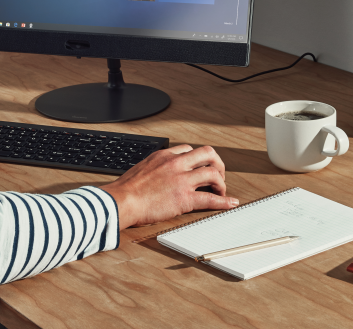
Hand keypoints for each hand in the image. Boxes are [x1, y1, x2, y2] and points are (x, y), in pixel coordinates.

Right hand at [99, 145, 238, 228]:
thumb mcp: (141, 167)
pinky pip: (210, 198)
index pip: (188, 149)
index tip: (200, 167)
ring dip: (221, 182)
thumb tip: (158, 173)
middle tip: (217, 175)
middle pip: (207, 154)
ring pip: (213, 173)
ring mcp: (182, 180)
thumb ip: (154, 167)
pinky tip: (230, 203)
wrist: (122, 201)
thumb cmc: (126, 189)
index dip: (198, 159)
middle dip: (217, 163)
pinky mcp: (185, 198)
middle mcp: (175, 164)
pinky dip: (224, 201)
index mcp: (164, 156)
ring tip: (221, 190)